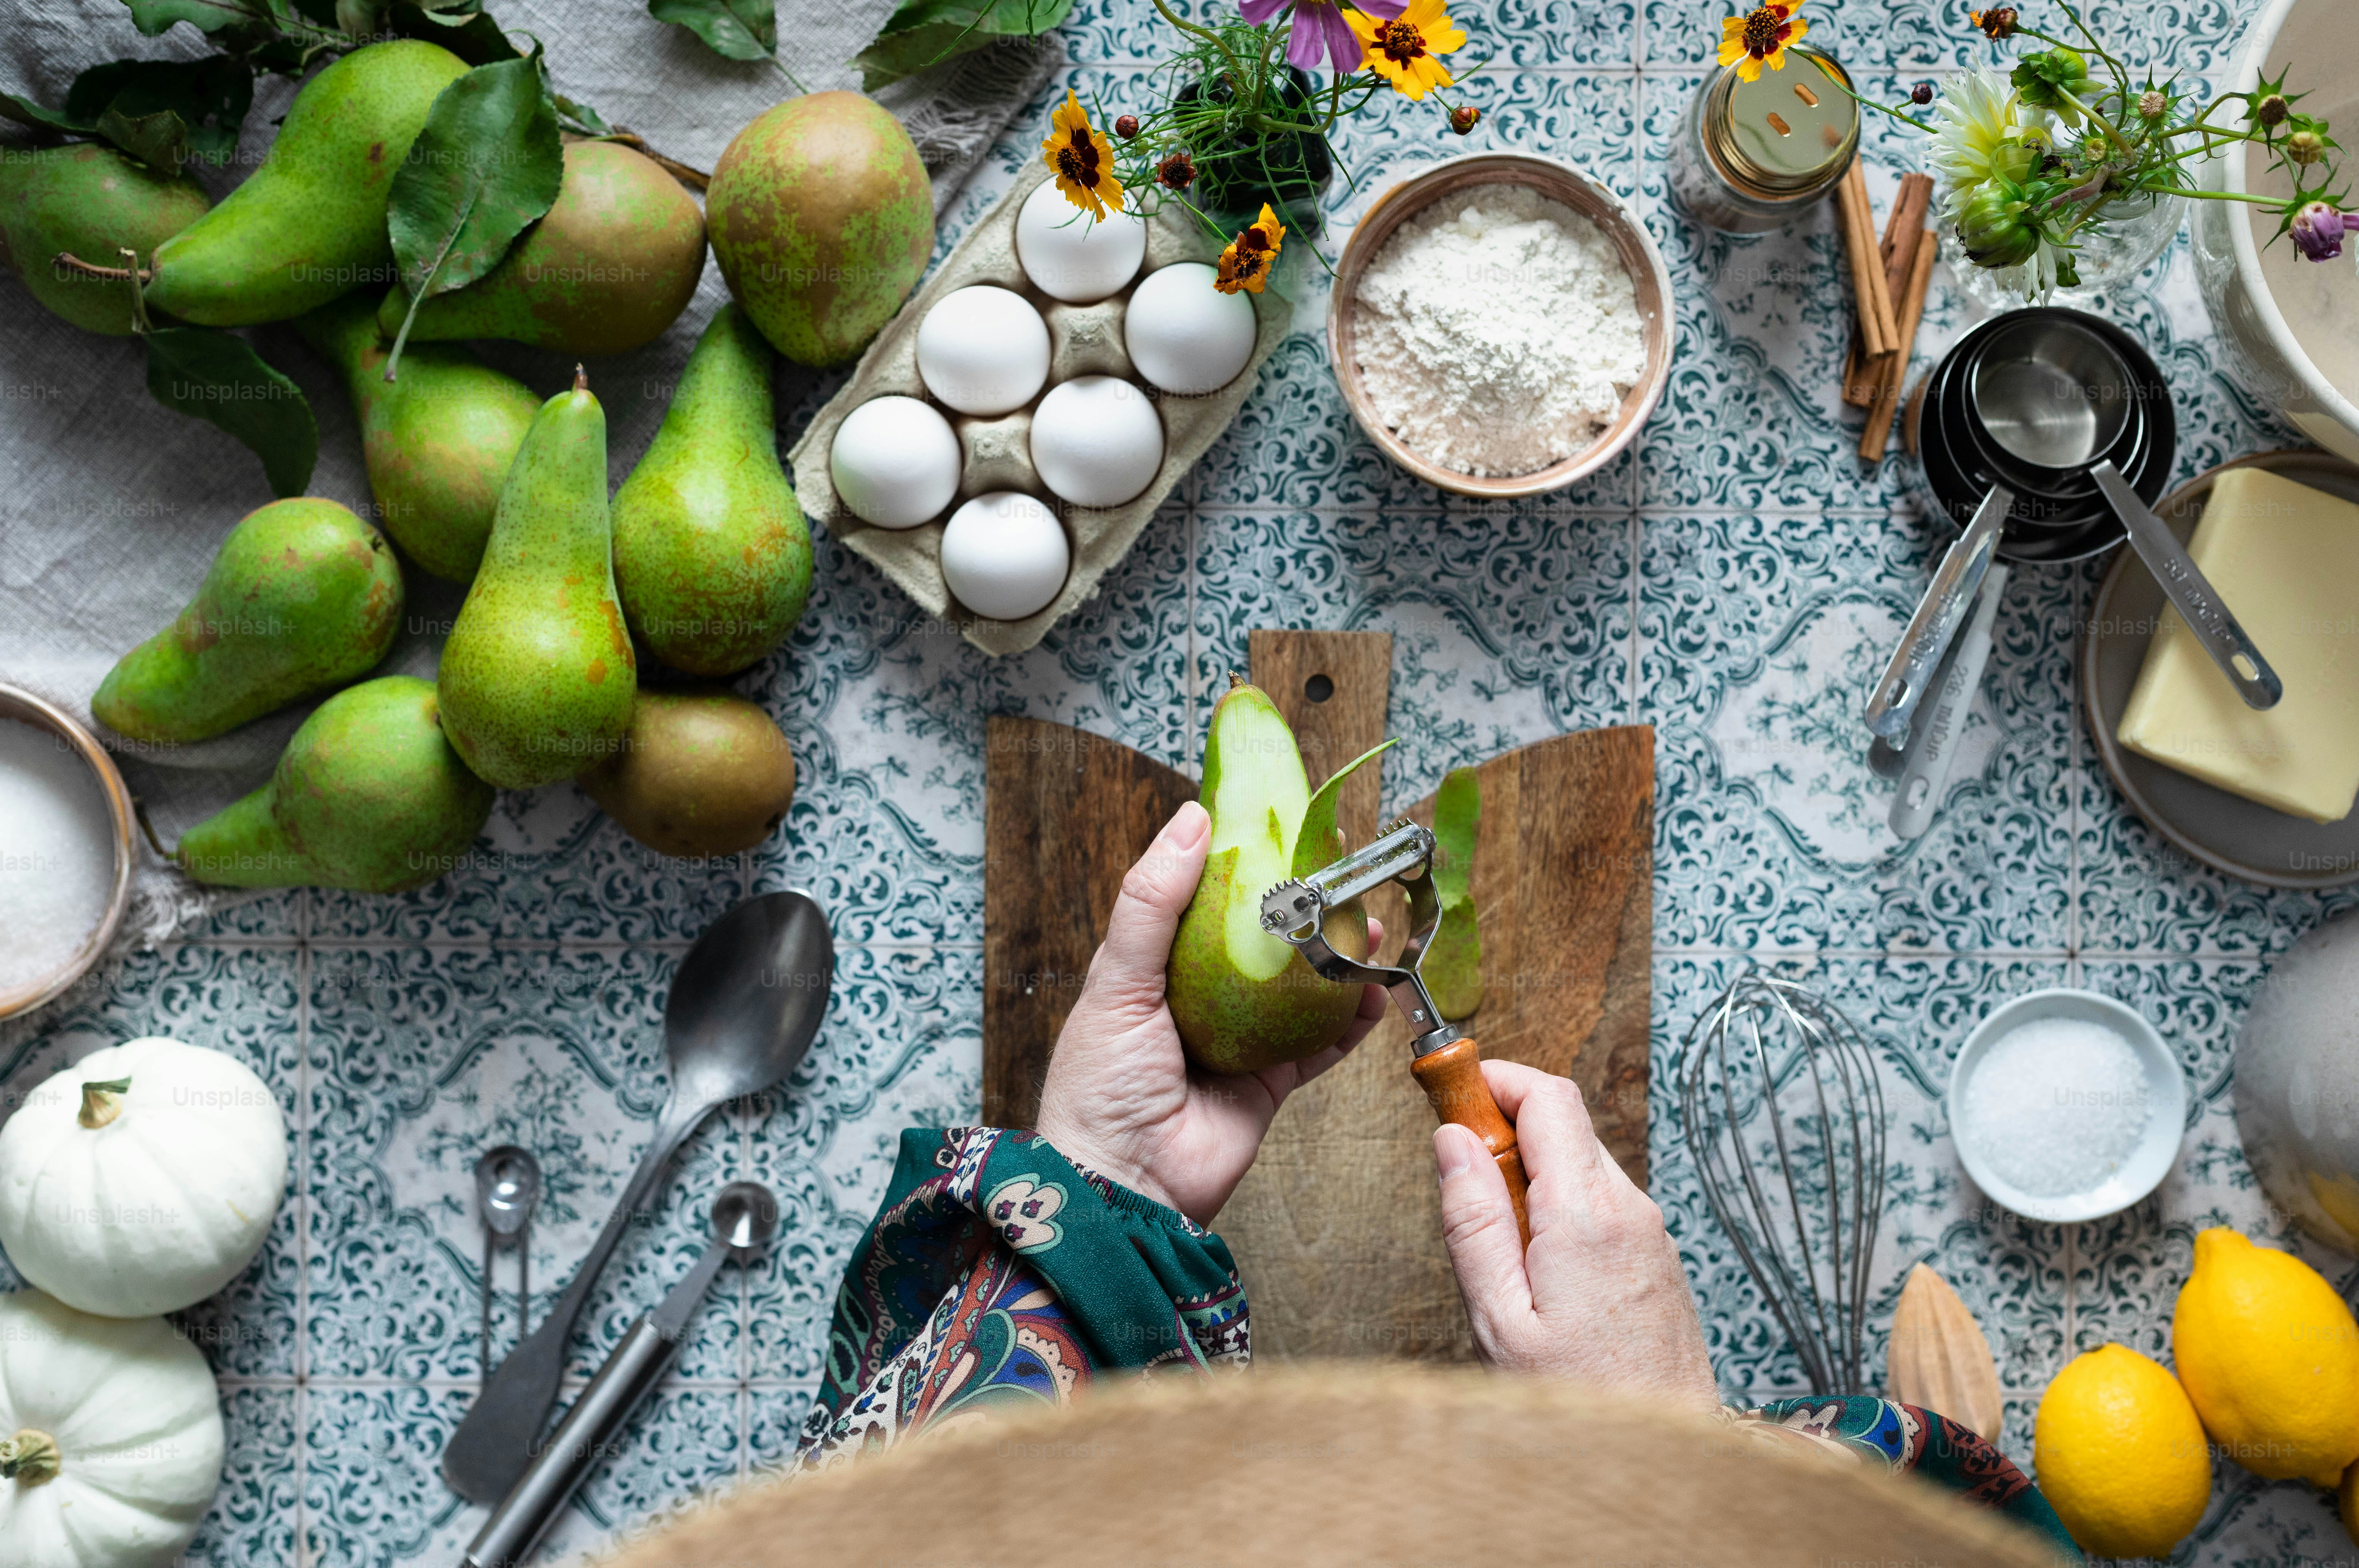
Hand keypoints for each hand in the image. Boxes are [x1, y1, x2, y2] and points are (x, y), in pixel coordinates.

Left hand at [1032, 800, 1388, 1227]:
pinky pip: (1319, 1046)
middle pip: (1261, 942)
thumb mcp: (1116, 979)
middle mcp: (1198, 1002)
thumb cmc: (1101, 1083)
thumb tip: (1191, 820)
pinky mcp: (1268, 1083)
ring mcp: (1237, 1043)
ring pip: (1300, 990)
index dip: (1243, 866)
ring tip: (1371, 925)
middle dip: (1305, 909)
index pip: (1203, 902)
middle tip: (1344, 875)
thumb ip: (1153, 902)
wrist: (1124, 1186)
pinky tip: (1375, 993)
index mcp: (1153, 970)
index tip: (1284, 830)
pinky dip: (1350, 1021)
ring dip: (1338, 958)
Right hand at [1434, 1060, 1718, 1411]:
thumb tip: (1452, 1140)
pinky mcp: (1655, 1256)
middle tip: (1461, 1186)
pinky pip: (1600, 1202)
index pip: (1547, 1096)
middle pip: (1563, 1123)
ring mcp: (1650, 1232)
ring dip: (1529, 1175)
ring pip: (1580, 1163)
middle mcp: (1630, 1210)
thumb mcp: (1499, 1318)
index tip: (1449, 1096)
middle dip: (1504, 1132)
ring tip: (1499, 1248)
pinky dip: (1558, 1207)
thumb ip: (1473, 1221)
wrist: (1663, 1461)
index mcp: (1588, 1216)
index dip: (1494, 1080)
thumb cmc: (1578, 1403)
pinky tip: (1537, 1270)